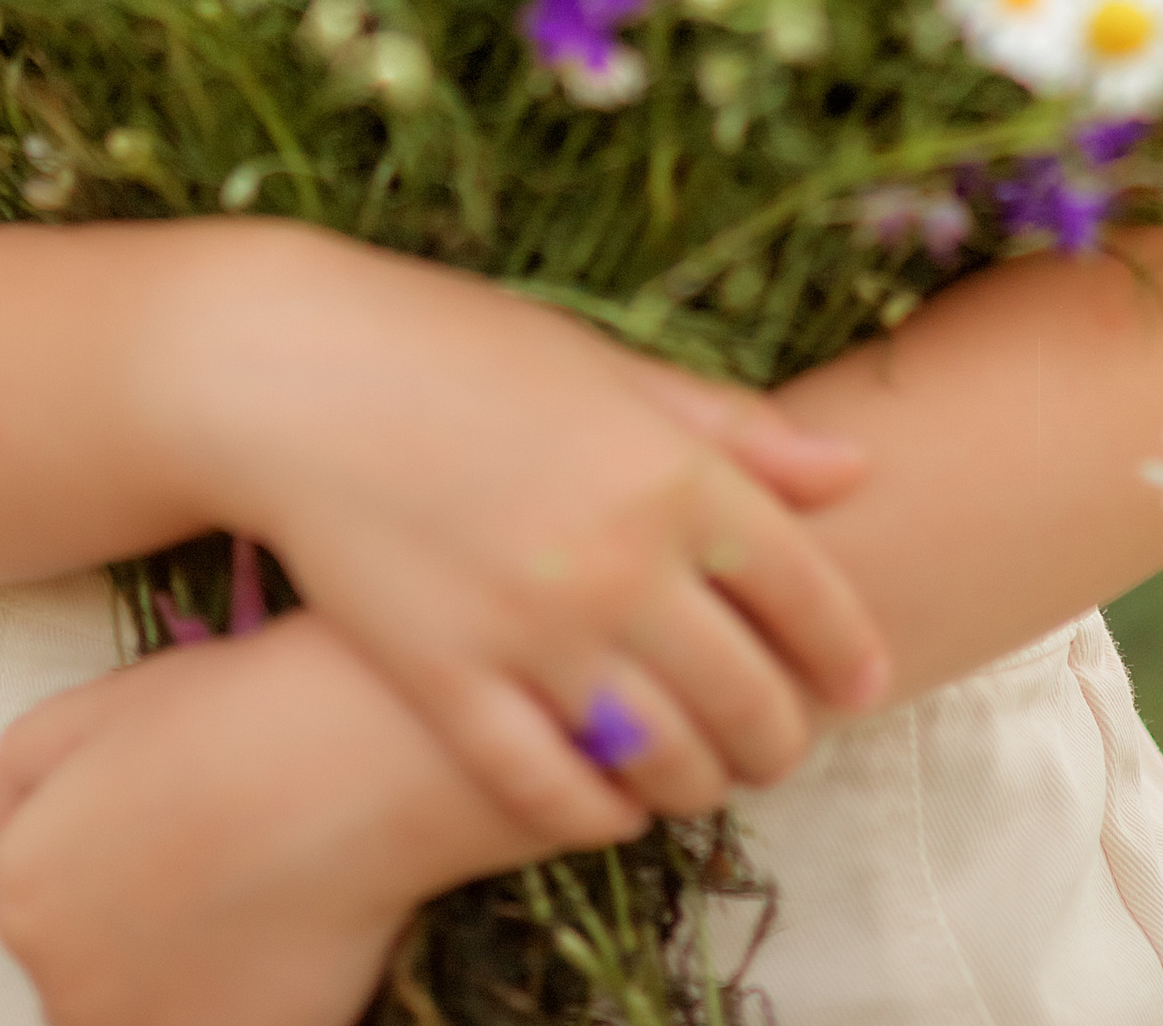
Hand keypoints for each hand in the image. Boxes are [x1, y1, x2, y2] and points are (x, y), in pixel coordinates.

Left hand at [0, 614, 553, 1025]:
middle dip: (143, 931)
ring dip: (187, 975)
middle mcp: (62, 982)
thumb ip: (23, 767)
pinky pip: (216, 1021)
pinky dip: (245, 997)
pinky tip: (286, 936)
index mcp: (21, 891)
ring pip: (147, 1007)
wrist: (350, 759)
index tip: (173, 835)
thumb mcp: (100, 702)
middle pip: (91, 971)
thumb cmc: (232, 715)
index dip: (114, 864)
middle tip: (219, 865)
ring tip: (255, 900)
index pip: (45, 904)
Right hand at [175, 230, 888, 840]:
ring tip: (700, 774)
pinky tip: (612, 805)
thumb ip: (730, 427)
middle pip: (750, 698)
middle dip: (782, 737)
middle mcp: (620, 562)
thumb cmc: (457, 349)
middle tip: (780, 741)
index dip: (850, 651)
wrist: (299, 373)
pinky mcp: (450, 684)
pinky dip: (599, 814)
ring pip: (665, 762)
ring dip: (700, 783)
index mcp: (671, 470)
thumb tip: (851, 469)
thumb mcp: (607, 364)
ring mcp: (533, 633)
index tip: (863, 682)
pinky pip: (551, 791)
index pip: (809, 592)